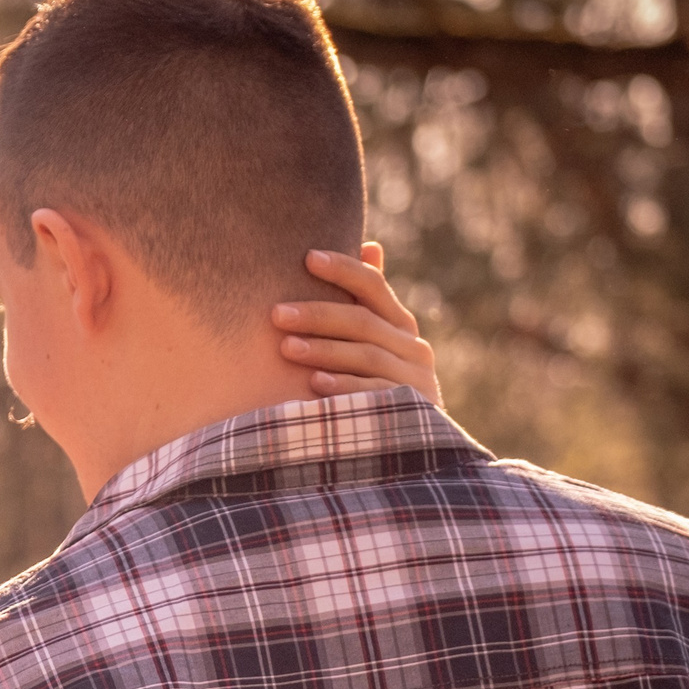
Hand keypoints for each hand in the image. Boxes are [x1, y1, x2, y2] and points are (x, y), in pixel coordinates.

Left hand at [272, 242, 442, 406]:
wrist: (409, 443)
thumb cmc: (379, 384)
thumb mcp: (376, 342)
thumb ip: (368, 302)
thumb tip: (370, 245)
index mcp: (399, 325)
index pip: (372, 286)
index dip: (342, 270)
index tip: (307, 258)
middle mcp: (411, 347)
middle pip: (362, 321)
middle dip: (318, 315)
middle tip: (276, 313)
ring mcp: (413, 379)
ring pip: (366, 356)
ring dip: (324, 350)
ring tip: (286, 347)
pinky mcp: (408, 411)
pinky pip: (373, 395)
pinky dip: (344, 387)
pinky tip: (314, 383)